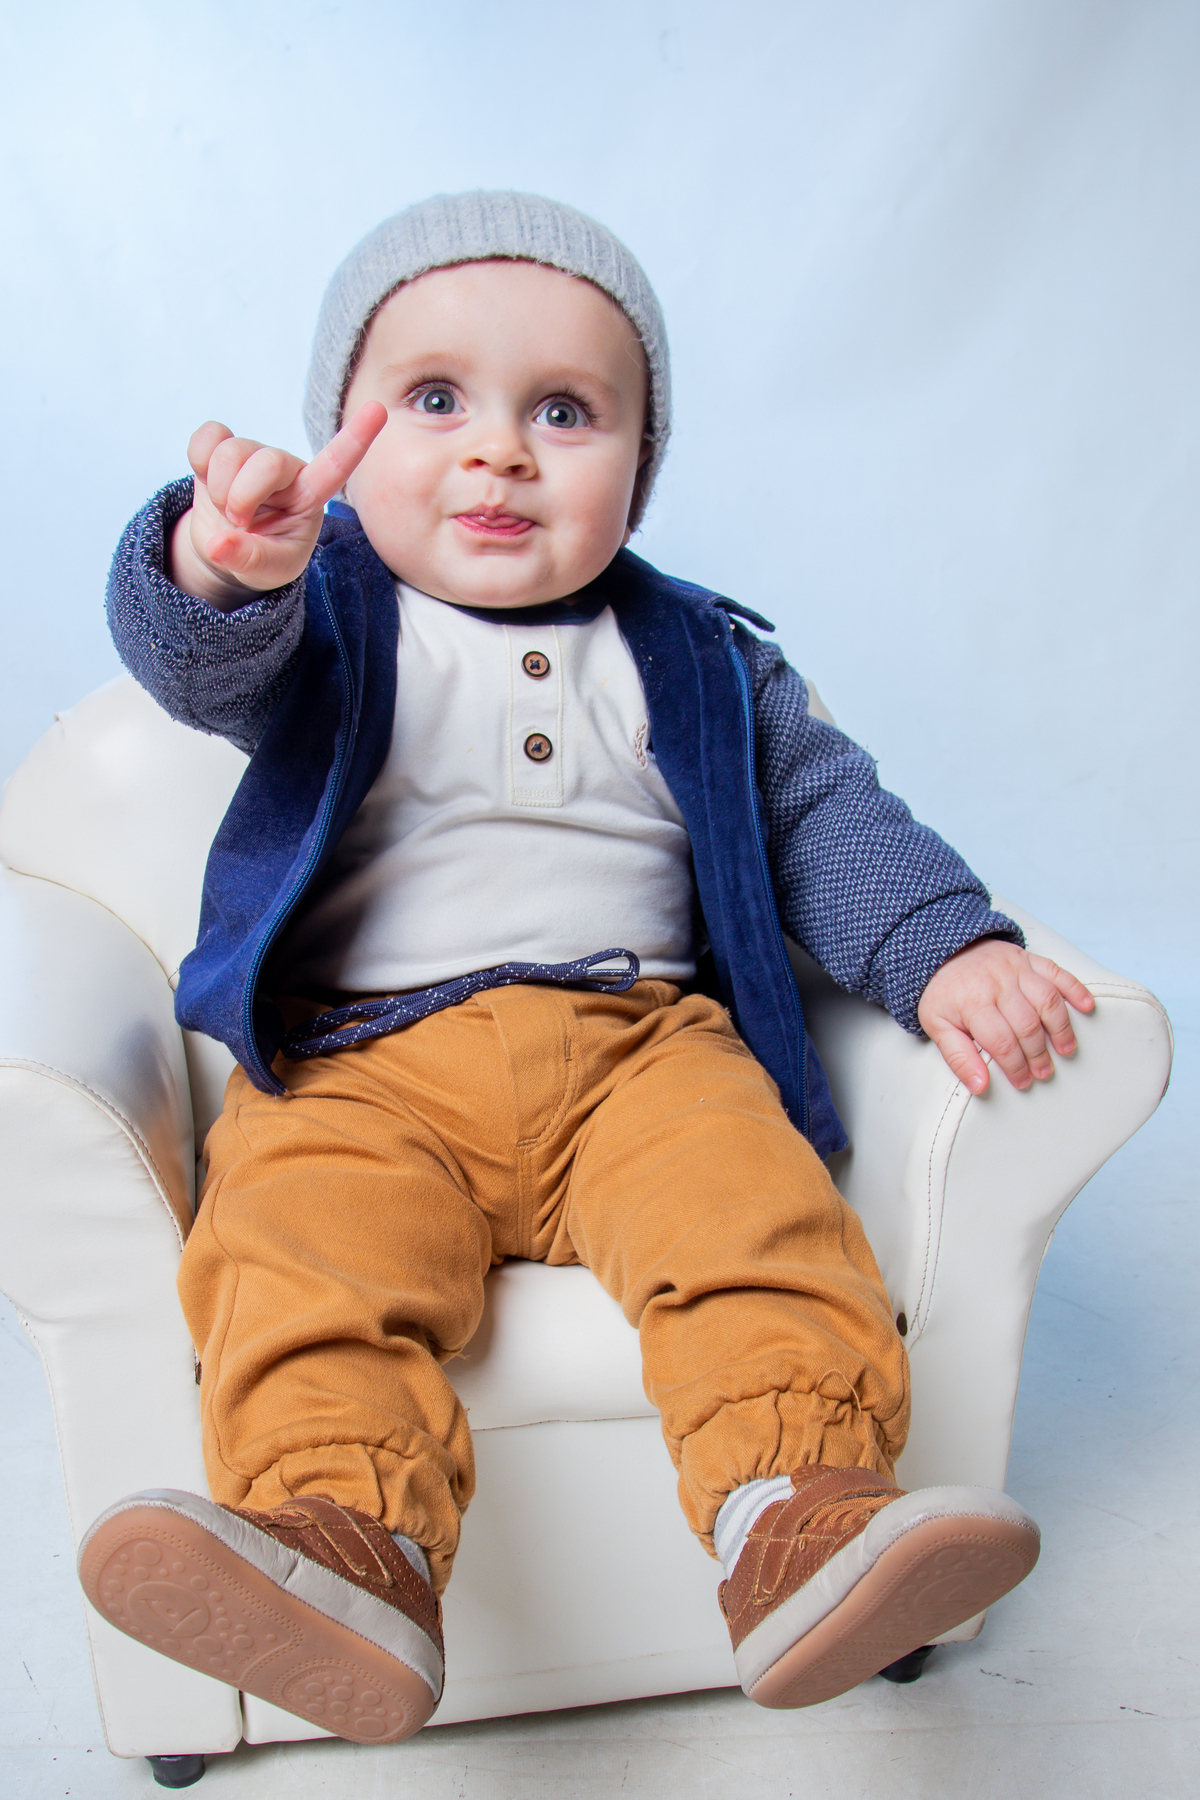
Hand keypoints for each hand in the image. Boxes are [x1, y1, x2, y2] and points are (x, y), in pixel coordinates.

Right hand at [169, 402, 387, 607]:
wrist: (228, 547)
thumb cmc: (262, 556)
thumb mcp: (267, 569)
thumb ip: (249, 560)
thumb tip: (220, 544)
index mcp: (309, 495)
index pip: (336, 464)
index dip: (356, 438)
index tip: (379, 409)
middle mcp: (285, 468)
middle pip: (266, 461)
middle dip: (242, 497)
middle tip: (240, 521)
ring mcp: (253, 453)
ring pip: (230, 451)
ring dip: (218, 489)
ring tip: (227, 510)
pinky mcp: (221, 446)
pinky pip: (206, 438)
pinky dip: (199, 461)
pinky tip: (207, 480)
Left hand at [917, 938, 1094, 1094]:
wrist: (943, 952)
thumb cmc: (944, 994)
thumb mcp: (937, 1026)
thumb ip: (958, 1057)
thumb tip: (980, 1086)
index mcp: (973, 1003)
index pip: (1001, 1042)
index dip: (1015, 1066)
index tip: (1022, 1082)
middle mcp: (997, 983)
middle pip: (1027, 1025)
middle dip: (1038, 1054)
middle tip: (1043, 1071)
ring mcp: (1015, 968)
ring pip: (1047, 1000)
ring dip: (1061, 1028)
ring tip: (1065, 1050)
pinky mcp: (1028, 958)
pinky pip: (1057, 972)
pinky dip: (1076, 989)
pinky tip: (1086, 1007)